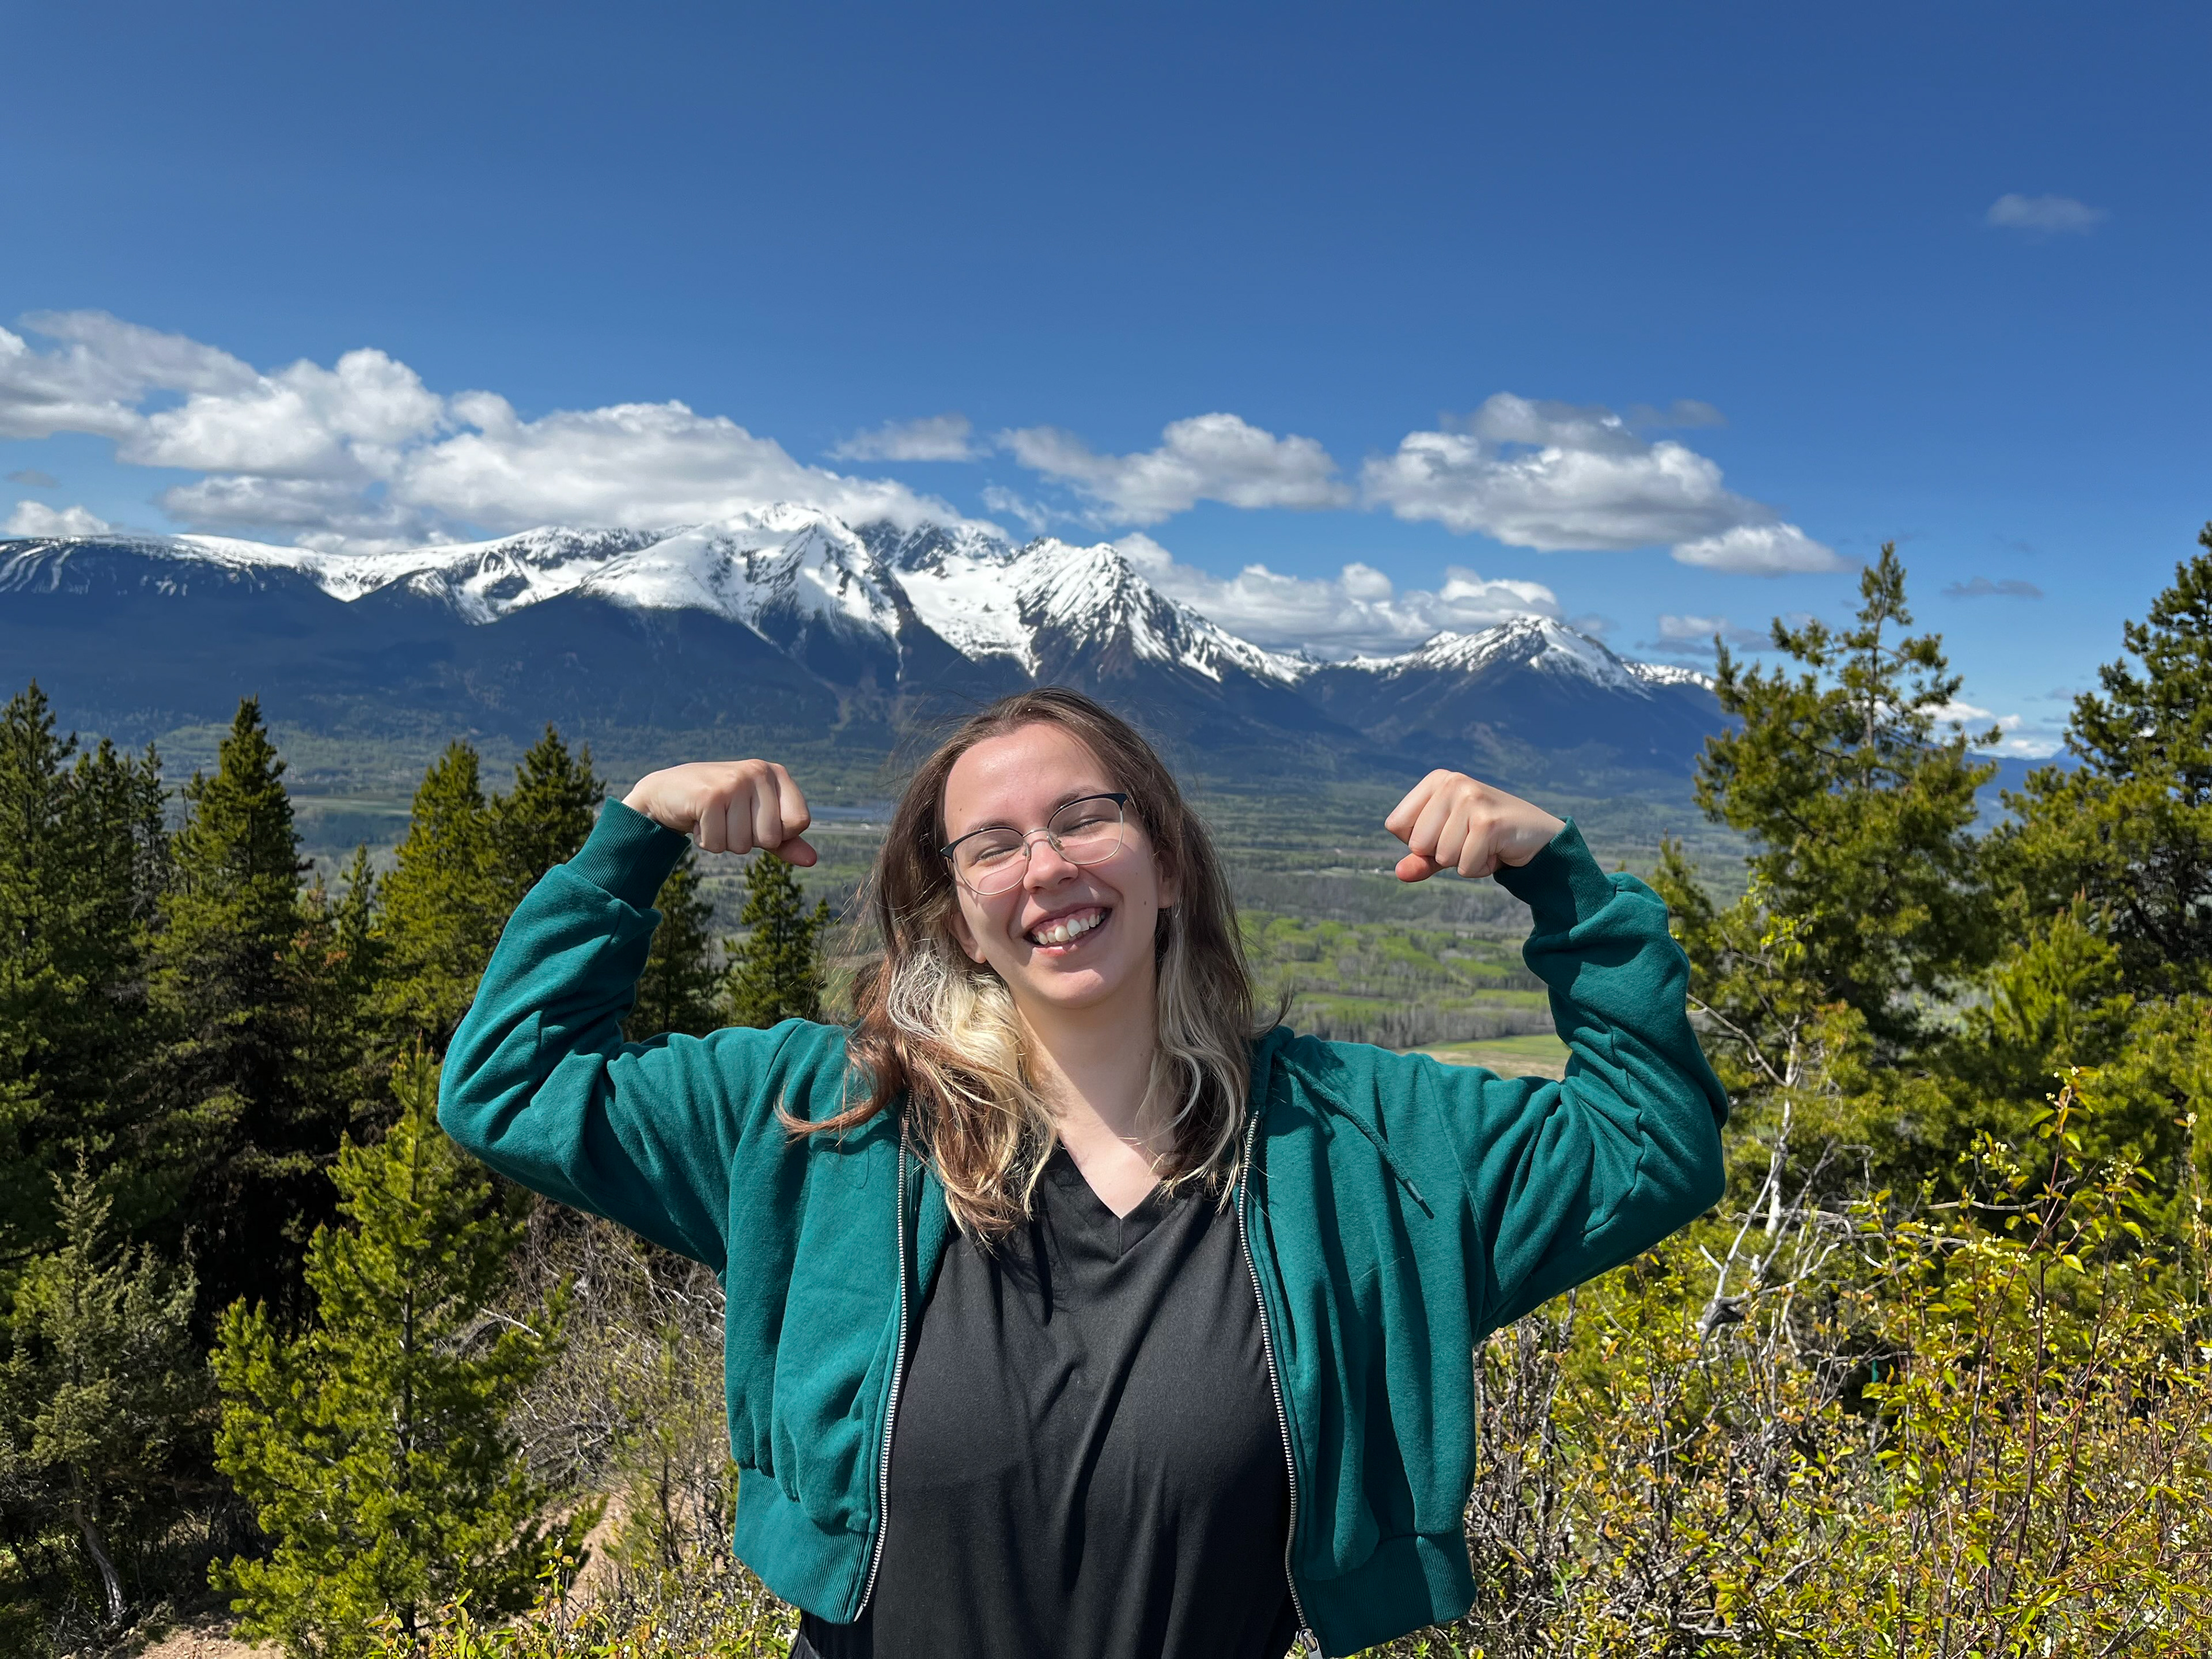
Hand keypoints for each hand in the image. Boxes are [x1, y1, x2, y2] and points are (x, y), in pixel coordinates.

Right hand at [622, 760, 816, 864]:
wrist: (667, 792)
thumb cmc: (719, 807)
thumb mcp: (755, 821)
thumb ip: (785, 840)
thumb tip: (812, 860)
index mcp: (776, 774)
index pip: (800, 822)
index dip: (777, 833)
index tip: (754, 819)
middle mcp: (758, 772)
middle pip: (771, 838)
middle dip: (746, 840)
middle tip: (727, 818)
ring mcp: (734, 782)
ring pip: (742, 845)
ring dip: (723, 841)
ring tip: (712, 817)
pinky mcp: (709, 796)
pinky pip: (717, 843)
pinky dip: (704, 839)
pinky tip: (697, 818)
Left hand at [1383, 770, 1563, 881]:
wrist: (1539, 837)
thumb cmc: (1486, 838)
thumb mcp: (1447, 846)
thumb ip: (1421, 859)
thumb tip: (1400, 873)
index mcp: (1436, 780)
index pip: (1396, 825)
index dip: (1419, 842)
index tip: (1448, 832)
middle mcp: (1452, 782)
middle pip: (1416, 844)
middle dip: (1442, 854)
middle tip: (1471, 840)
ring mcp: (1471, 799)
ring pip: (1442, 856)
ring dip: (1464, 861)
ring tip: (1485, 844)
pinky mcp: (1488, 822)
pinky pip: (1464, 865)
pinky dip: (1480, 868)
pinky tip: (1496, 850)